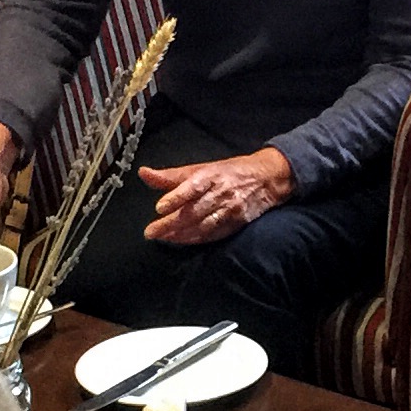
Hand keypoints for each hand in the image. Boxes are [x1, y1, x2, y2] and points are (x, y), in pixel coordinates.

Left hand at [139, 149, 290, 246]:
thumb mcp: (200, 168)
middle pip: (193, 210)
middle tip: (151, 232)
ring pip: (203, 224)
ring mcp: (229, 209)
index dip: (175, 197)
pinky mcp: (235, 222)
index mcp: (210, 176)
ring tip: (163, 239)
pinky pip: (213, 233)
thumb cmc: (229, 172)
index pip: (191, 187)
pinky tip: (181, 241)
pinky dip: (196, 238)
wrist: (266, 178)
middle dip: (171, 223)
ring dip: (181, 234)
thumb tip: (143, 173)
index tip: (159, 207)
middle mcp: (220, 193)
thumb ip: (171, 176)